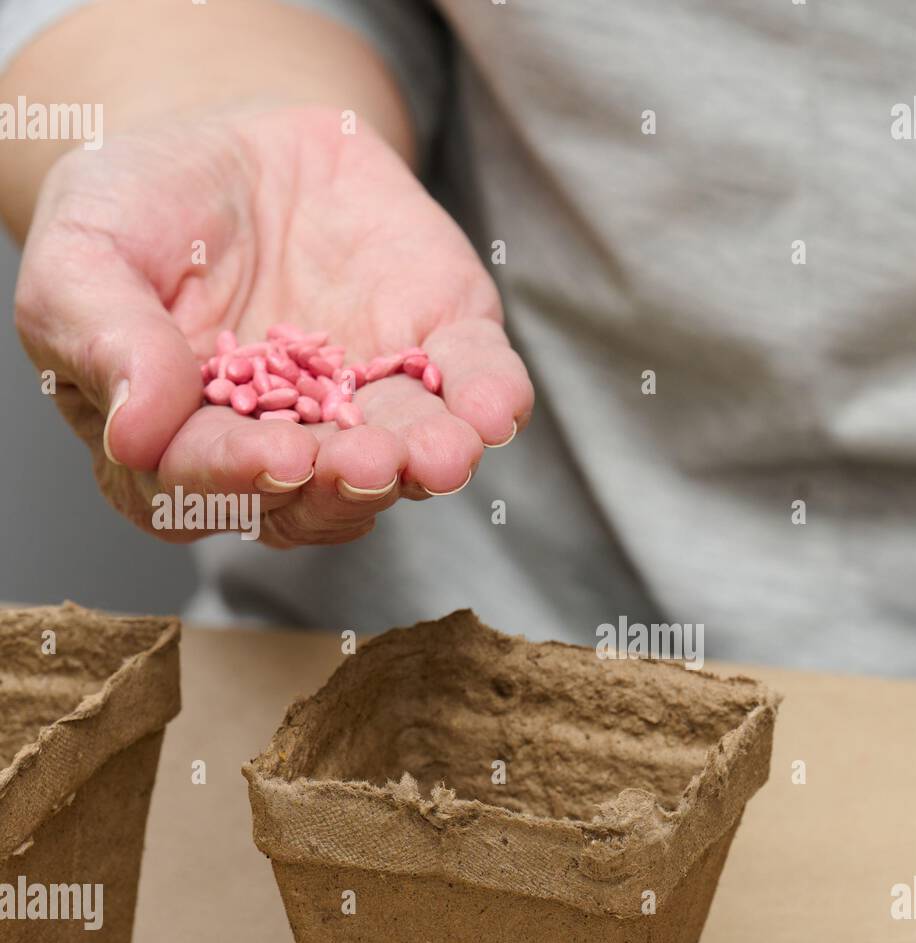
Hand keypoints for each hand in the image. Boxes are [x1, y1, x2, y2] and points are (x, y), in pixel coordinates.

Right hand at [15, 104, 533, 546]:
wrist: (235, 140)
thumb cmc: (143, 211)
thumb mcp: (86, 253)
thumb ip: (101, 339)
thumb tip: (134, 434)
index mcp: (186, 449)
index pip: (208, 483)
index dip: (241, 476)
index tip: (279, 458)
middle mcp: (287, 450)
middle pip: (316, 493)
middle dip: (345, 482)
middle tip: (367, 464)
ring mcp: (369, 409)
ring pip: (403, 460)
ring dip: (425, 462)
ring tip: (441, 455)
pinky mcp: (437, 352)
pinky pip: (472, 386)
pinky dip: (489, 400)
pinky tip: (495, 411)